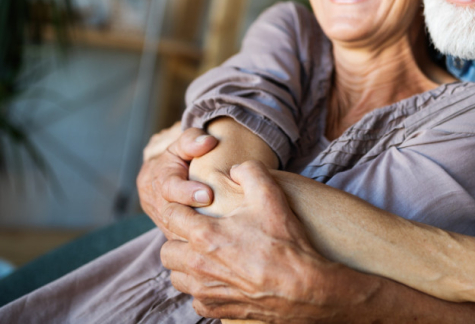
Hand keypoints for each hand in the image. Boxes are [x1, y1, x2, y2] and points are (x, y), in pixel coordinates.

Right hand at [137, 125, 217, 239]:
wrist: (166, 177)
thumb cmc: (180, 157)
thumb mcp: (183, 144)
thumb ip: (192, 141)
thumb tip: (208, 141)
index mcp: (158, 180)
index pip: (169, 188)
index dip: (187, 192)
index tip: (207, 194)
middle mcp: (158, 204)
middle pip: (173, 216)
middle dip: (195, 218)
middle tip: (218, 218)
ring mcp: (165, 223)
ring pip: (178, 236)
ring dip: (198, 238)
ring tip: (222, 237)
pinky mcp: (174, 236)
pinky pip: (186, 246)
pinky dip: (200, 248)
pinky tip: (219, 248)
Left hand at [160, 161, 358, 322]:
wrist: (304, 287)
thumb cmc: (285, 241)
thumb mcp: (269, 195)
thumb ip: (249, 171)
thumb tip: (235, 168)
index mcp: (205, 235)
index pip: (171, 215)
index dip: (179, 205)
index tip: (191, 204)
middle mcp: (198, 265)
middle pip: (166, 249)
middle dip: (177, 236)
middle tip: (197, 229)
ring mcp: (205, 291)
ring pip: (176, 276)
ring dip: (185, 263)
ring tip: (205, 253)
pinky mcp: (216, 310)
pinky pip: (194, 299)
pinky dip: (200, 288)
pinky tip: (218, 276)